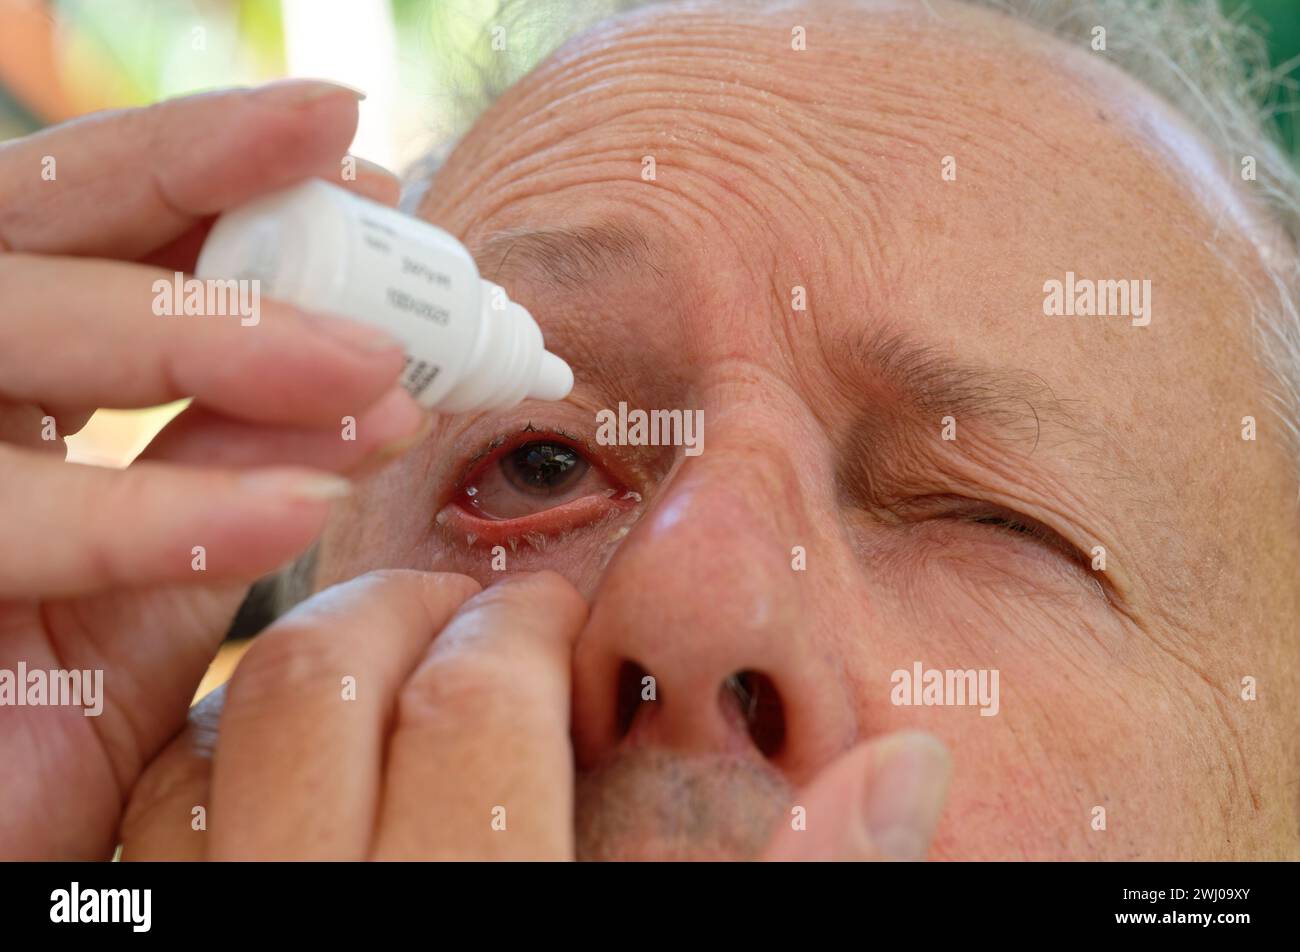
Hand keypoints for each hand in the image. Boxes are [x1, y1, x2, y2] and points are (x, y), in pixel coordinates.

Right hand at [0, 81, 426, 858]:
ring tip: (369, 369)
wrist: (1, 848)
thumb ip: (229, 459)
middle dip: (193, 191)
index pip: (81, 221)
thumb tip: (370, 378)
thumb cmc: (52, 698)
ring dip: (197, 337)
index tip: (346, 147)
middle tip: (367, 203)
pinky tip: (289, 514)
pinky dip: (153, 514)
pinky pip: (3, 522)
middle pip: (25, 232)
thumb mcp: (160, 563)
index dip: (199, 162)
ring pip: (0, 337)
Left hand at [120, 568, 948, 861]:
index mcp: (478, 926)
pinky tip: (299, 772)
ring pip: (215, 742)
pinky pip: (155, 826)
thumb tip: (905, 767)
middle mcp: (325, 924)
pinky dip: (222, 764)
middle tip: (468, 613)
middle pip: (315, 684)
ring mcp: (229, 938)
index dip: (518, 627)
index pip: (469, 708)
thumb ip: (792, 889)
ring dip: (304, 674)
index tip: (551, 614)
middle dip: (403, 609)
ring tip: (387, 672)